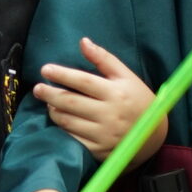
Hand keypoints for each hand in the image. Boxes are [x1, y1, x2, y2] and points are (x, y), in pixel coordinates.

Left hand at [35, 38, 164, 161]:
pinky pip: (72, 139)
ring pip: (67, 121)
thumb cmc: (138, 100)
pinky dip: (62, 129)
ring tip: (49, 103)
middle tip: (37, 88)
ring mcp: (103, 134)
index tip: (45, 69)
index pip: (83, 81)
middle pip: (70, 102)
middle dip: (49, 93)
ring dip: (53, 111)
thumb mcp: (126, 76)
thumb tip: (83, 42)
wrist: (153, 135)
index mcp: (116, 93)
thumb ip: (104, 59)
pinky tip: (60, 120)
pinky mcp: (99, 150)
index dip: (62, 74)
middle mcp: (109, 114)